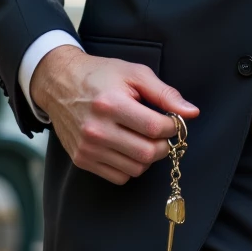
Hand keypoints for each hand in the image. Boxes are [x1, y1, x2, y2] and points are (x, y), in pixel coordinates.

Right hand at [30, 45, 198, 184]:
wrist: (59, 83)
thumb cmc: (100, 75)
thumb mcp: (134, 73)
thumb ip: (165, 94)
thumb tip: (191, 113)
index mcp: (111, 104)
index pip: (155, 128)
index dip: (173, 127)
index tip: (173, 121)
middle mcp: (97, 130)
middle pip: (147, 153)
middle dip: (163, 145)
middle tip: (161, 132)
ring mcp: (88, 148)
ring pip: (135, 169)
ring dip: (147, 157)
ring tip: (143, 138)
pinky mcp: (82, 160)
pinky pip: (119, 177)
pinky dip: (130, 166)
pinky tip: (127, 147)